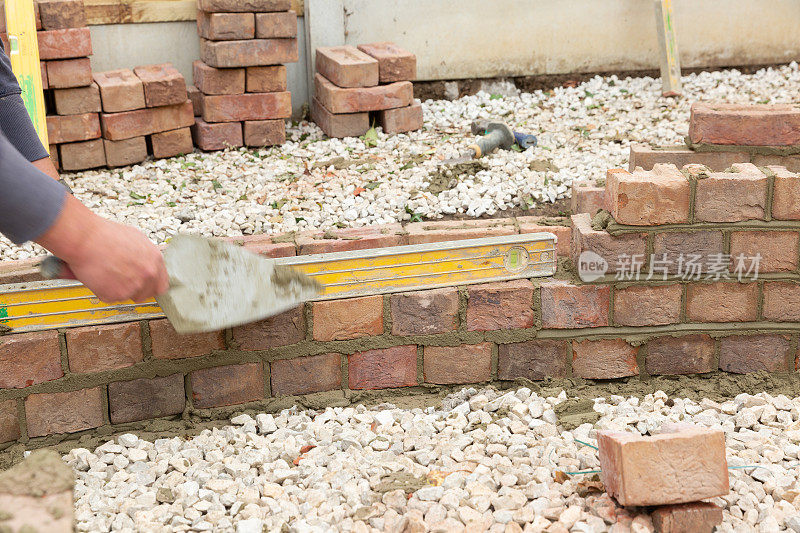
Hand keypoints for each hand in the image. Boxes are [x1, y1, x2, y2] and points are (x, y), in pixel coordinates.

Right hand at [36, 195, 168, 302]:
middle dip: (135, 290)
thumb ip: (146, 255)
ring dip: (118, 289)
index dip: (151, 285)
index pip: (161, 284)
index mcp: (155, 260)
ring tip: (107, 272)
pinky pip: (111, 298)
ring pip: (128, 296)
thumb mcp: (136, 238)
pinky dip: (103, 291)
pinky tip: (99, 276)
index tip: (144, 286)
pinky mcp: (116, 295)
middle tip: (122, 281)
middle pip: (146, 294)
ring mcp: (133, 286)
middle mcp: (148, 274)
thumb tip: (147, 262)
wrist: (84, 239)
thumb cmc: (105, 235)